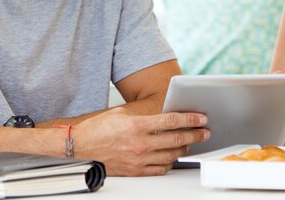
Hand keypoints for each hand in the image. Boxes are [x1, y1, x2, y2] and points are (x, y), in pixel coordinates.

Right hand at [75, 107, 209, 175]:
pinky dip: (170, 163)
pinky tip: (174, 157)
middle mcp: (140, 143)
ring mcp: (138, 159)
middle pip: (176, 139)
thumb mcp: (123, 113)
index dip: (190, 119)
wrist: (80, 146)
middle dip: (195, 135)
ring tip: (192, 142)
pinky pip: (160, 169)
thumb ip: (146, 115)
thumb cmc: (98, 128)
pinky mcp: (135, 171)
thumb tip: (165, 116)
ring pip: (171, 155)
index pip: (172, 121)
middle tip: (205, 132)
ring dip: (185, 148)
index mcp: (137, 125)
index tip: (201, 118)